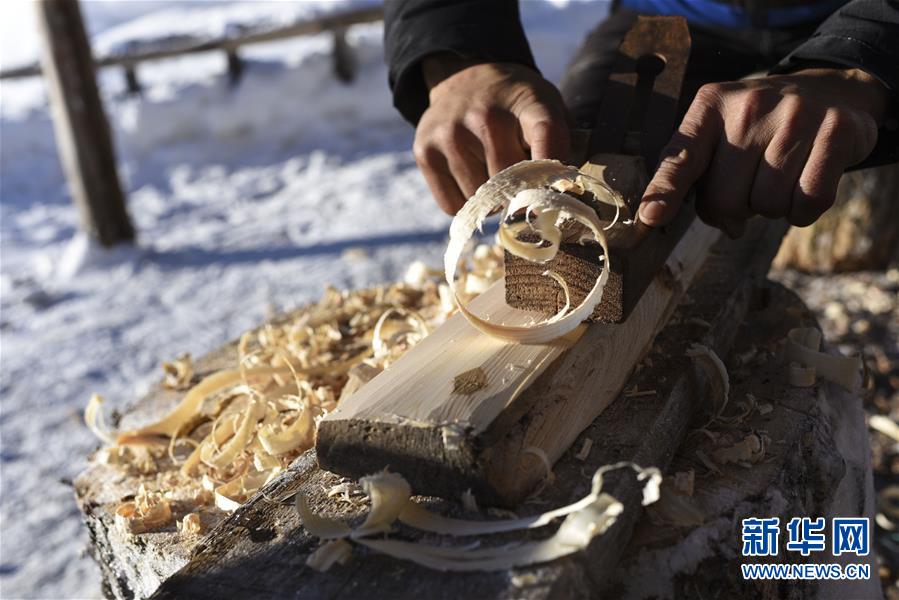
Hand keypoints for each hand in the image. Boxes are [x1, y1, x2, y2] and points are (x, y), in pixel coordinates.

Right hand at [415, 57, 570, 213]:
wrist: (465, 77)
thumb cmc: (515, 106)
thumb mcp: (547, 107)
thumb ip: (563, 146)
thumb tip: (565, 197)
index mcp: (528, 101)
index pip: (548, 137)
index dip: (555, 171)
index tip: (558, 194)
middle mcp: (486, 116)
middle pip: (510, 183)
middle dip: (519, 193)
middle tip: (520, 186)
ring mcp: (451, 134)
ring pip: (480, 200)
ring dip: (491, 202)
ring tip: (493, 176)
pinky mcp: (425, 152)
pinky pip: (453, 205)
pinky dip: (466, 205)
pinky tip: (470, 179)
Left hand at [639, 68, 888, 235]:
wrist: (829, 92)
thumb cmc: (760, 127)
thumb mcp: (718, 133)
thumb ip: (698, 176)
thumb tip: (723, 224)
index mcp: (710, 105)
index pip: (681, 157)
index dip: (665, 192)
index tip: (650, 218)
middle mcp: (750, 105)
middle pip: (726, 198)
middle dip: (734, 210)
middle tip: (748, 190)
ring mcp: (796, 115)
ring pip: (768, 205)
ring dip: (771, 209)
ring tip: (777, 180)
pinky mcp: (836, 131)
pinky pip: (809, 201)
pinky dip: (803, 212)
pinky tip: (803, 189)